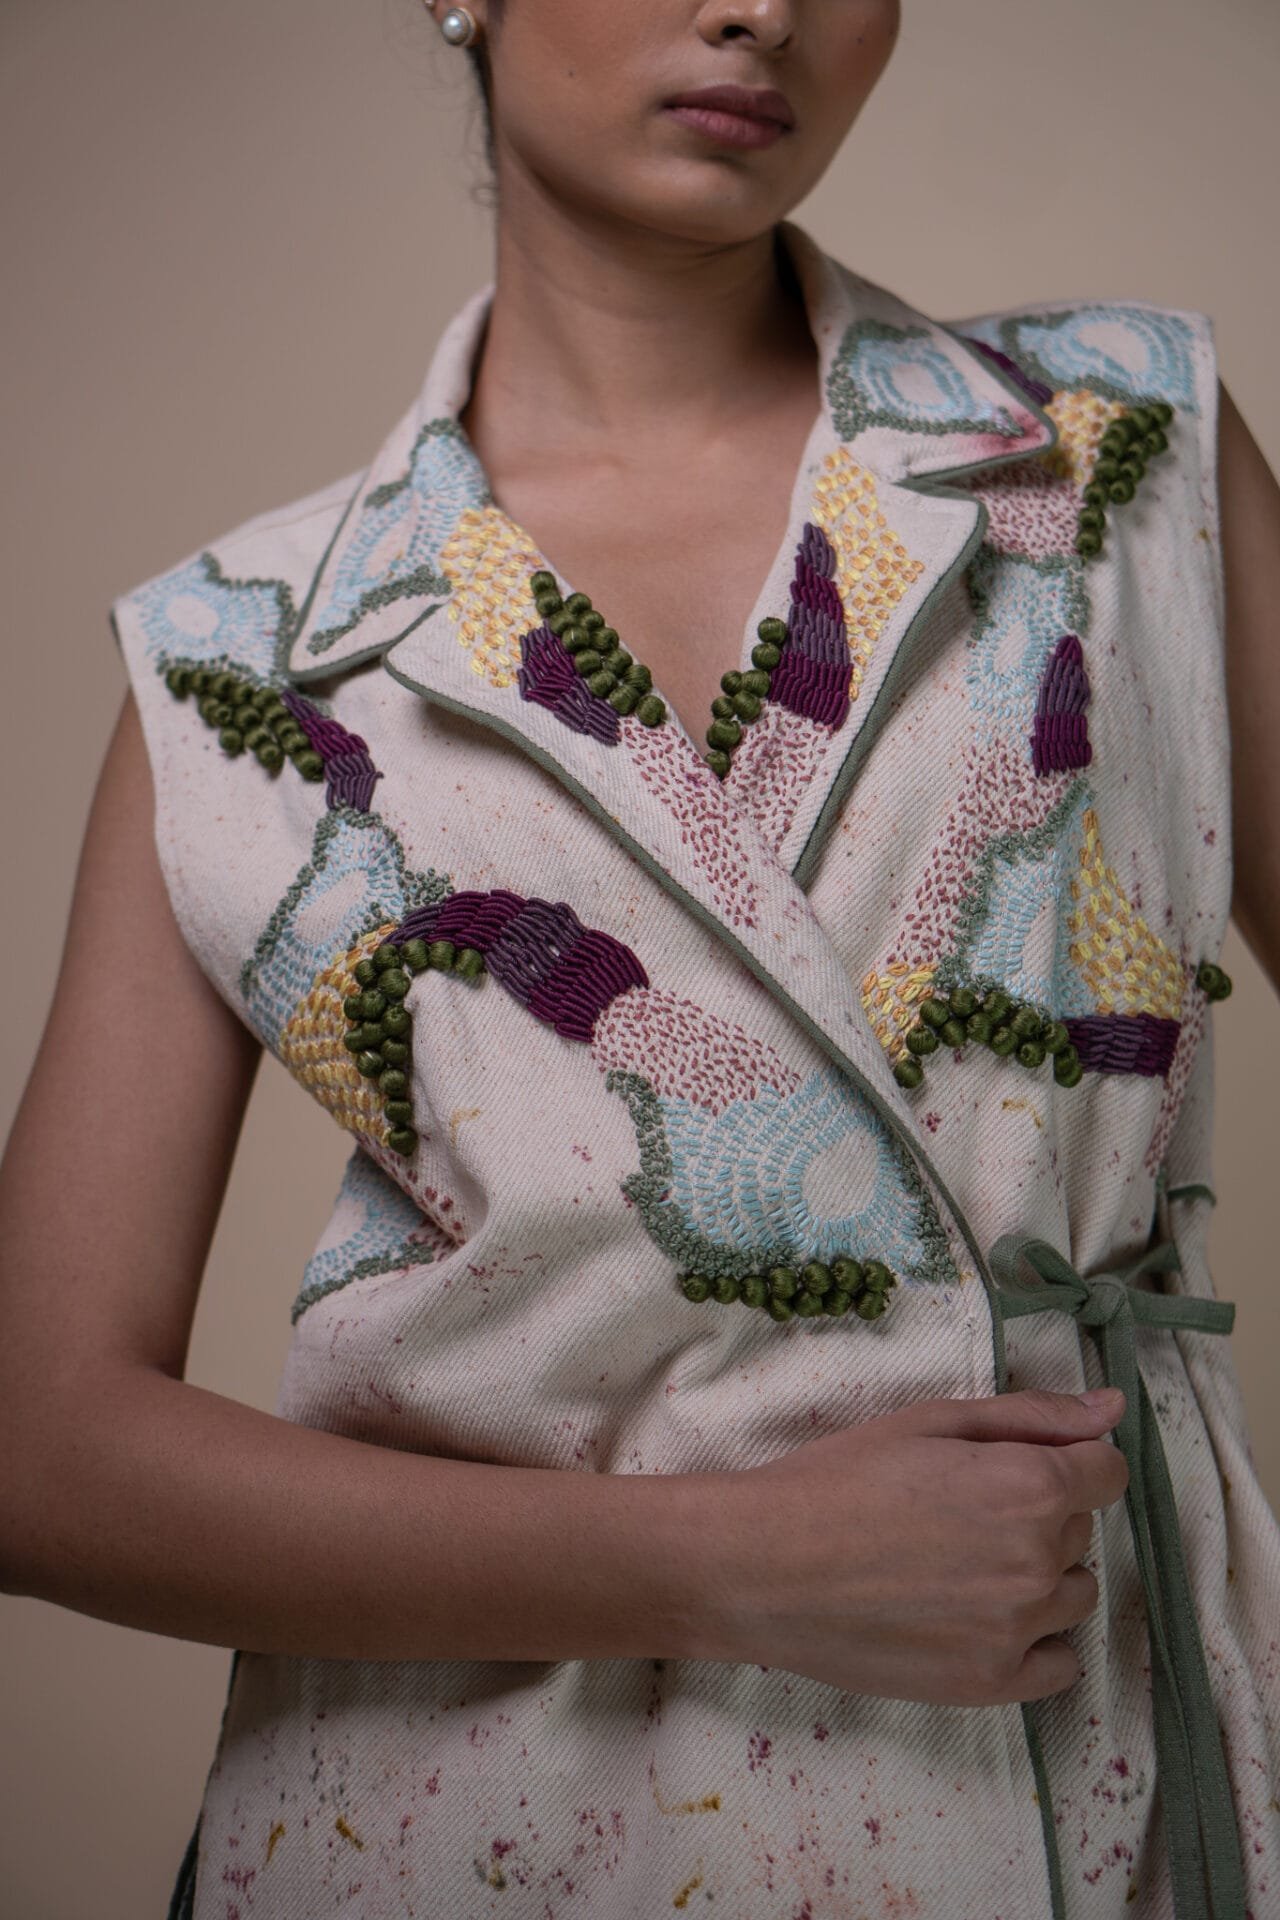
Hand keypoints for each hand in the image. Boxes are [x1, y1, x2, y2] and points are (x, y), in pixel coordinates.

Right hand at [709, 1386, 1128, 1705]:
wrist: (763, 1567)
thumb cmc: (839, 1479)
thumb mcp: (931, 1422)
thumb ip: (1032, 1416)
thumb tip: (1113, 1408)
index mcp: (1030, 1486)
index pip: (1107, 1472)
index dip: (1066, 1461)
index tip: (1014, 1467)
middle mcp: (1038, 1562)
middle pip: (1080, 1530)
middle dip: (1039, 1512)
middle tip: (959, 1509)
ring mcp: (1018, 1631)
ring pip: (1073, 1594)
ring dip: (1038, 1576)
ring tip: (960, 1564)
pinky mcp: (991, 1685)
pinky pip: (1059, 1664)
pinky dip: (1034, 1641)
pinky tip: (977, 1618)